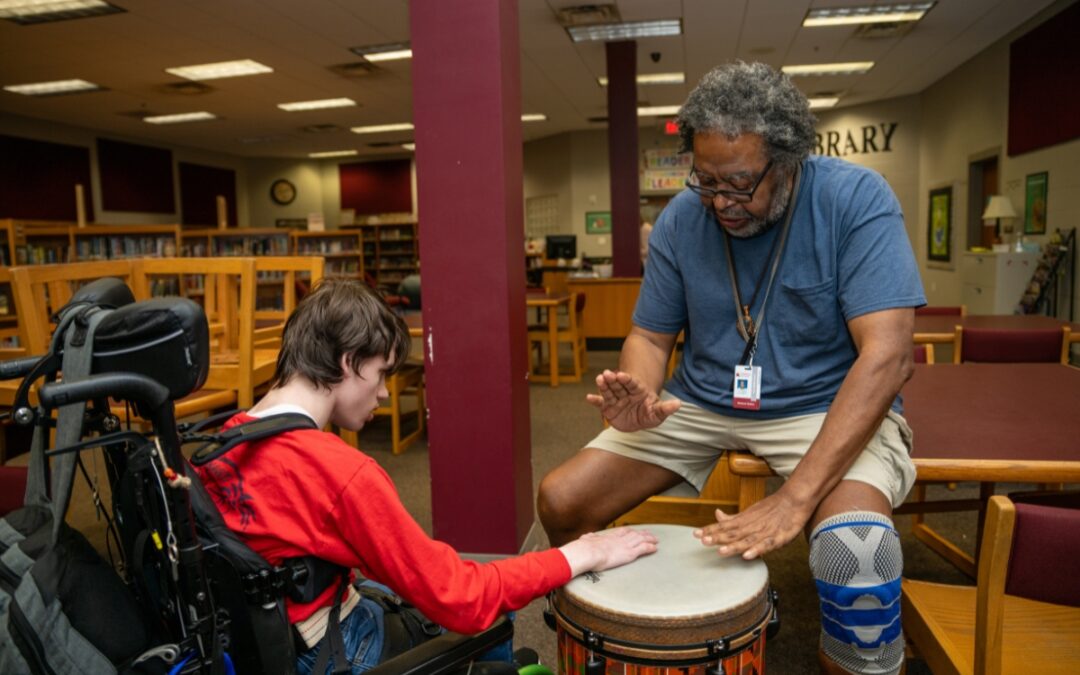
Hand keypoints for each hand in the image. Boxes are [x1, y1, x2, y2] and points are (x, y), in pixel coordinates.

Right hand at [559, 526, 658, 575]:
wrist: (588, 552)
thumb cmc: (584, 548)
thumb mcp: (586, 540)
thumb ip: (588, 538)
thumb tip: (585, 537)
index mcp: (609, 536)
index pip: (622, 531)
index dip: (630, 531)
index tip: (634, 530)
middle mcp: (619, 539)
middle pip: (634, 534)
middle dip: (642, 533)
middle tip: (649, 533)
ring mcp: (625, 545)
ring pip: (641, 539)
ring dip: (649, 539)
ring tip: (655, 540)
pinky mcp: (629, 553)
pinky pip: (643, 549)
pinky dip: (650, 548)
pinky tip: (655, 548)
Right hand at [585, 369, 680, 431]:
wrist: (638, 419)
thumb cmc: (649, 413)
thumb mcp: (658, 413)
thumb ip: (665, 408)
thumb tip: (678, 404)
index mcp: (637, 391)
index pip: (631, 383)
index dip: (626, 379)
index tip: (621, 374)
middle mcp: (624, 393)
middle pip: (618, 385)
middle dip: (612, 379)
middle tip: (606, 373)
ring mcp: (615, 400)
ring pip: (609, 391)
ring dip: (604, 385)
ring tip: (599, 379)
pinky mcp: (608, 409)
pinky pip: (600, 404)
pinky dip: (595, 400)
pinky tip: (588, 397)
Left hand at [692, 490, 812, 559]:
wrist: (795, 499)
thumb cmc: (772, 508)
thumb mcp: (750, 512)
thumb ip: (733, 518)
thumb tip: (716, 514)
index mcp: (745, 520)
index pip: (725, 526)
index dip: (711, 530)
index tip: (695, 534)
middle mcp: (752, 526)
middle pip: (733, 533)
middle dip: (718, 538)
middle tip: (703, 541)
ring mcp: (765, 532)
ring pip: (747, 540)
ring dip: (734, 546)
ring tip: (721, 551)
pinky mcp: (778, 538)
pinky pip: (766, 545)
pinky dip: (757, 550)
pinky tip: (748, 556)